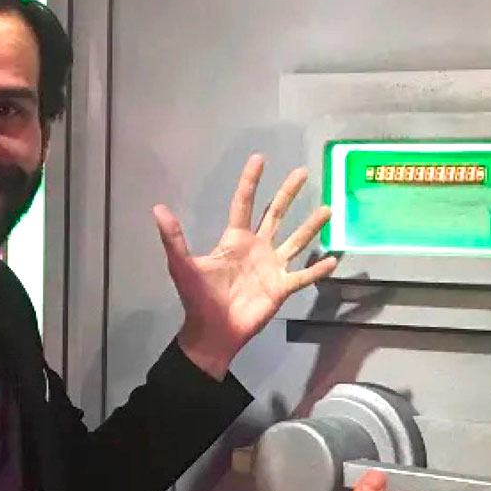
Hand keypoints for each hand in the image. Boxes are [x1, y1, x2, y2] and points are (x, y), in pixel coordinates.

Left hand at [153, 154, 337, 379]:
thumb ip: (173, 238)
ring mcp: (271, 267)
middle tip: (303, 171)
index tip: (259, 158)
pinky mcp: (281, 287)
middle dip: (288, 193)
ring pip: (295, 240)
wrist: (211, 331)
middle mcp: (257, 248)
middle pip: (275, 214)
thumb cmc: (197, 298)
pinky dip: (317, 270)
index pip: (244, 203)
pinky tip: (333, 259)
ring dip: (311, 225)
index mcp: (235, 240)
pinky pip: (303, 276)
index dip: (250, 181)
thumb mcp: (183, 265)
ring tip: (328, 208)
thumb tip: (157, 208)